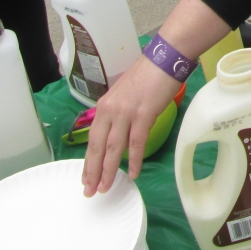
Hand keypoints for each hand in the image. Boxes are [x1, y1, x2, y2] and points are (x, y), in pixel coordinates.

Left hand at [82, 56, 179, 195]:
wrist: (164, 58)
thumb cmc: (147, 74)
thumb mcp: (123, 93)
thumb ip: (117, 112)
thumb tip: (118, 130)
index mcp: (104, 106)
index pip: (92, 139)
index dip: (88, 160)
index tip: (86, 177)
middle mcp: (110, 111)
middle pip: (98, 147)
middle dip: (93, 171)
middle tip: (90, 191)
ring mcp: (126, 113)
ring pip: (113, 148)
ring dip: (109, 170)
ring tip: (105, 188)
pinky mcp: (143, 115)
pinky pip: (136, 143)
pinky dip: (133, 160)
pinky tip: (132, 173)